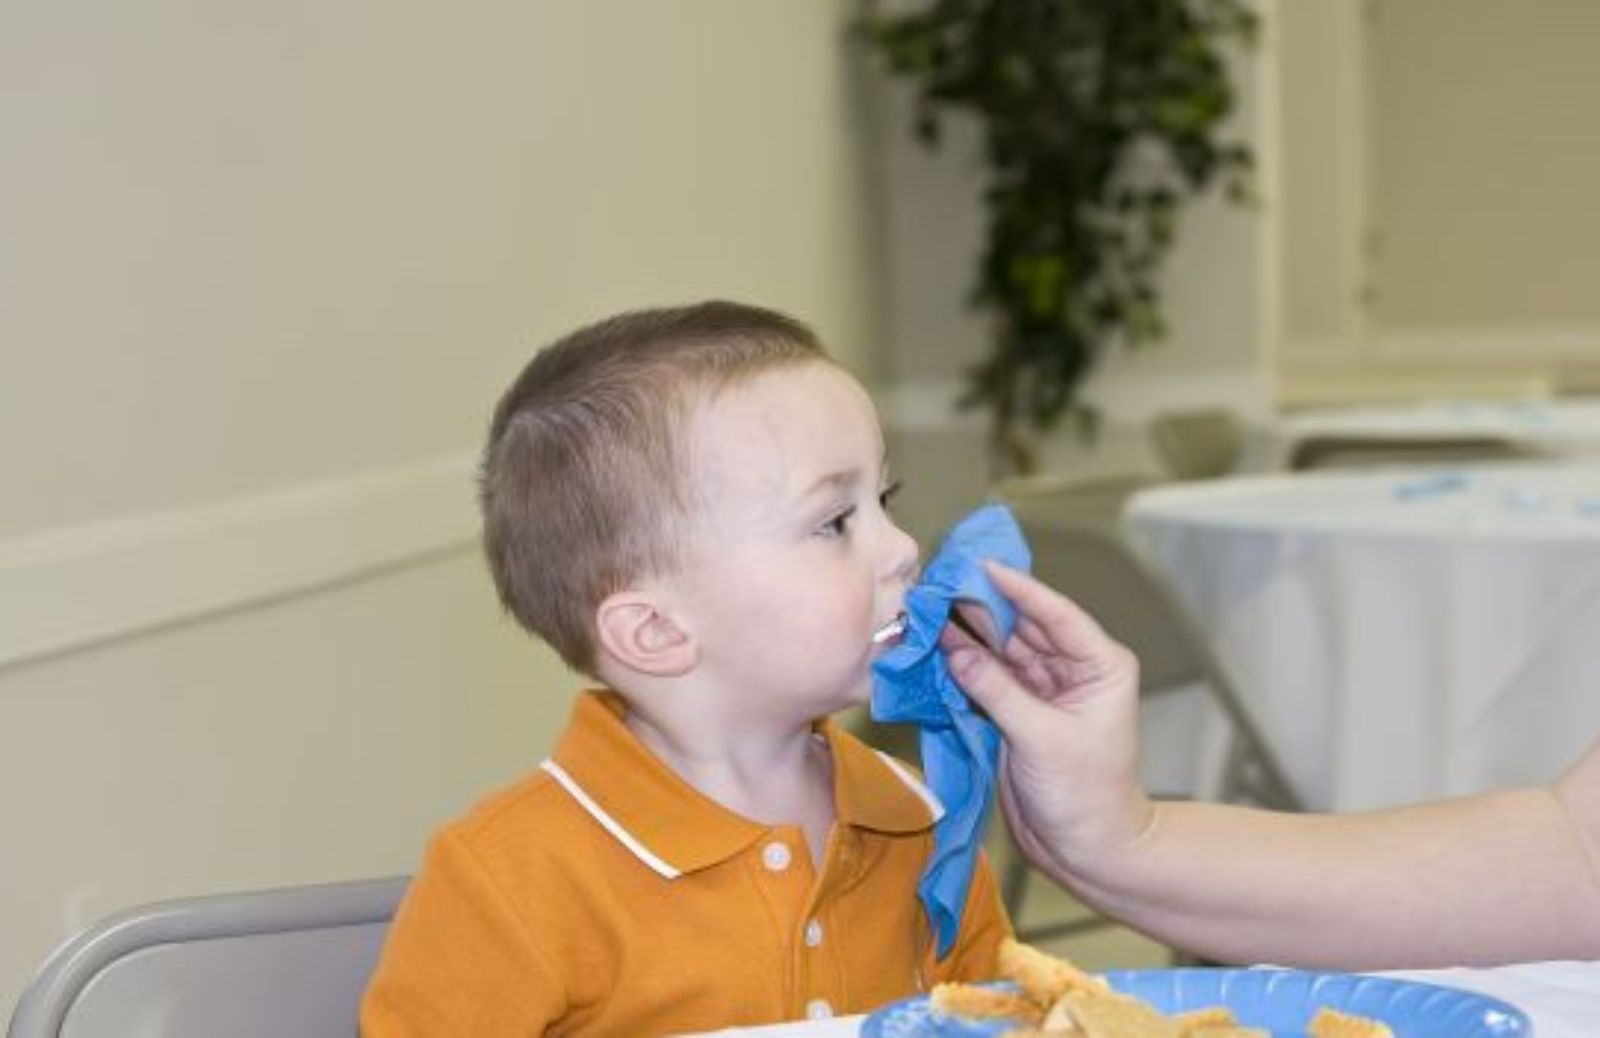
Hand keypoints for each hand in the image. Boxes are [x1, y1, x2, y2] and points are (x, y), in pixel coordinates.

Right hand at [943, 562, 1151, 880]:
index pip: (1056, 614)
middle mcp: (1073, 670)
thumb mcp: (1042, 738)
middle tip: (942, 586)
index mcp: (1100, 665)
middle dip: (983, 609)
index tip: (982, 566)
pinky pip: (988, 679)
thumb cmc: (1086, 795)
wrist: (1085, 849)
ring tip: (930, 613)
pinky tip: (937, 648)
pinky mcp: (1018, 713)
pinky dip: (964, 667)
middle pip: (1023, 627)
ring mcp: (1044, 691)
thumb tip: (955, 651)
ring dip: (968, 636)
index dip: (1019, 589)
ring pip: (1001, 651)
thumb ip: (997, 692)